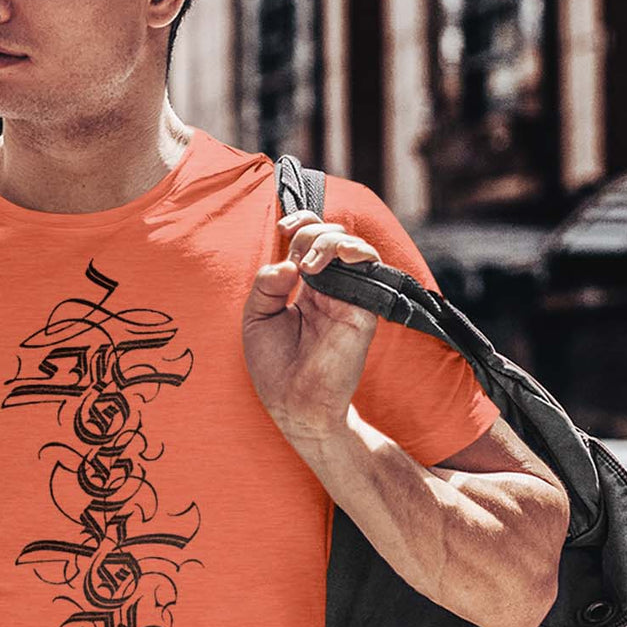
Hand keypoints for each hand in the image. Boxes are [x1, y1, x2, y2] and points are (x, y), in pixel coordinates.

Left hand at [241, 210, 380, 444]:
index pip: (309, 238)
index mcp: (303, 285)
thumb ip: (266, 284)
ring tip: (310, 263)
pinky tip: (338, 256)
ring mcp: (348, 295)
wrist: (294, 404)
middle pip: (328, 235)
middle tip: (298, 262)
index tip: (284, 227)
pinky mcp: (363, 308)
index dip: (300, 222)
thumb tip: (288, 262)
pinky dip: (356, 251)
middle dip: (310, 234)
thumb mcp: (256, 317)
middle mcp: (328, 286)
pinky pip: (370, 268)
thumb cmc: (274, 366)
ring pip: (349, 245)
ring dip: (329, 241)